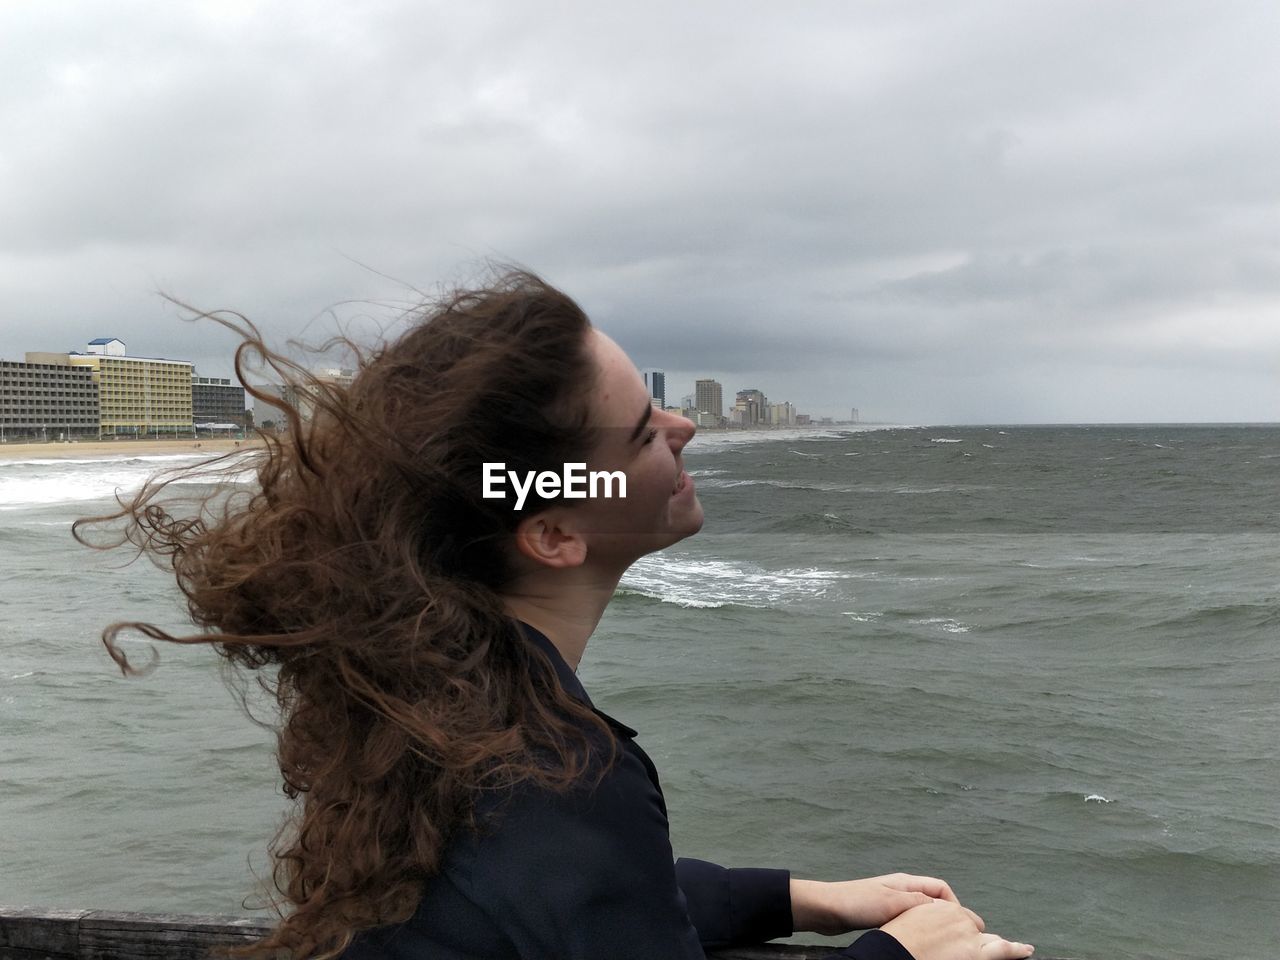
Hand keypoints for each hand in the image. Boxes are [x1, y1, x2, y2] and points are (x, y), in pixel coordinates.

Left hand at [790, 872, 960, 934]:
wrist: (826, 909)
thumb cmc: (856, 902)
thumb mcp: (891, 903)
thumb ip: (918, 904)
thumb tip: (945, 909)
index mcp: (906, 883)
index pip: (941, 888)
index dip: (954, 904)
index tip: (960, 924)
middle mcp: (902, 890)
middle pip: (933, 901)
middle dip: (945, 916)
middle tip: (952, 936)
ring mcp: (892, 902)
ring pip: (921, 913)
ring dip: (931, 924)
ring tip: (938, 942)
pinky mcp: (883, 915)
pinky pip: (908, 921)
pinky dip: (917, 930)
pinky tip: (916, 942)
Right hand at [881, 899, 1033, 959]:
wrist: (892, 952)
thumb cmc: (897, 942)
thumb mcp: (909, 919)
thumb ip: (925, 919)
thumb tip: (931, 927)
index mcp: (942, 907)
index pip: (960, 917)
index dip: (962, 930)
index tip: (961, 937)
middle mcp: (959, 917)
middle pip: (976, 926)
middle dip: (978, 937)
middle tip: (978, 947)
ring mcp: (969, 936)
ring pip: (993, 940)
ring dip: (1006, 946)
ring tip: (1023, 949)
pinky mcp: (975, 954)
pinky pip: (1003, 951)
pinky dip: (1016, 950)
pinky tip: (1026, 951)